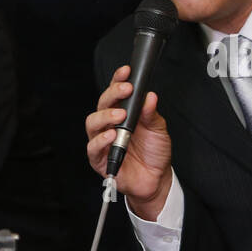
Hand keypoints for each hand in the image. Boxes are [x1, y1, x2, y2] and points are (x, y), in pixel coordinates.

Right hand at [85, 65, 173, 219]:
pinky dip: (101, 140)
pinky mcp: (100, 159)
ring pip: (93, 123)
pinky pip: (93, 147)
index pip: (115, 93)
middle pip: (102, 104)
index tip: (126, 72)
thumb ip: (152, 114)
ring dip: (105, 116)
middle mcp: (110, 125)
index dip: (118, 80)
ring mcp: (103, 141)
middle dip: (112, 94)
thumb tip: (149, 96)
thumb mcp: (158, 130)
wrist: (156, 179)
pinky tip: (112, 135)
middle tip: (126, 90)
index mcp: (123, 114)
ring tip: (120, 115)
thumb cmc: (154, 152)